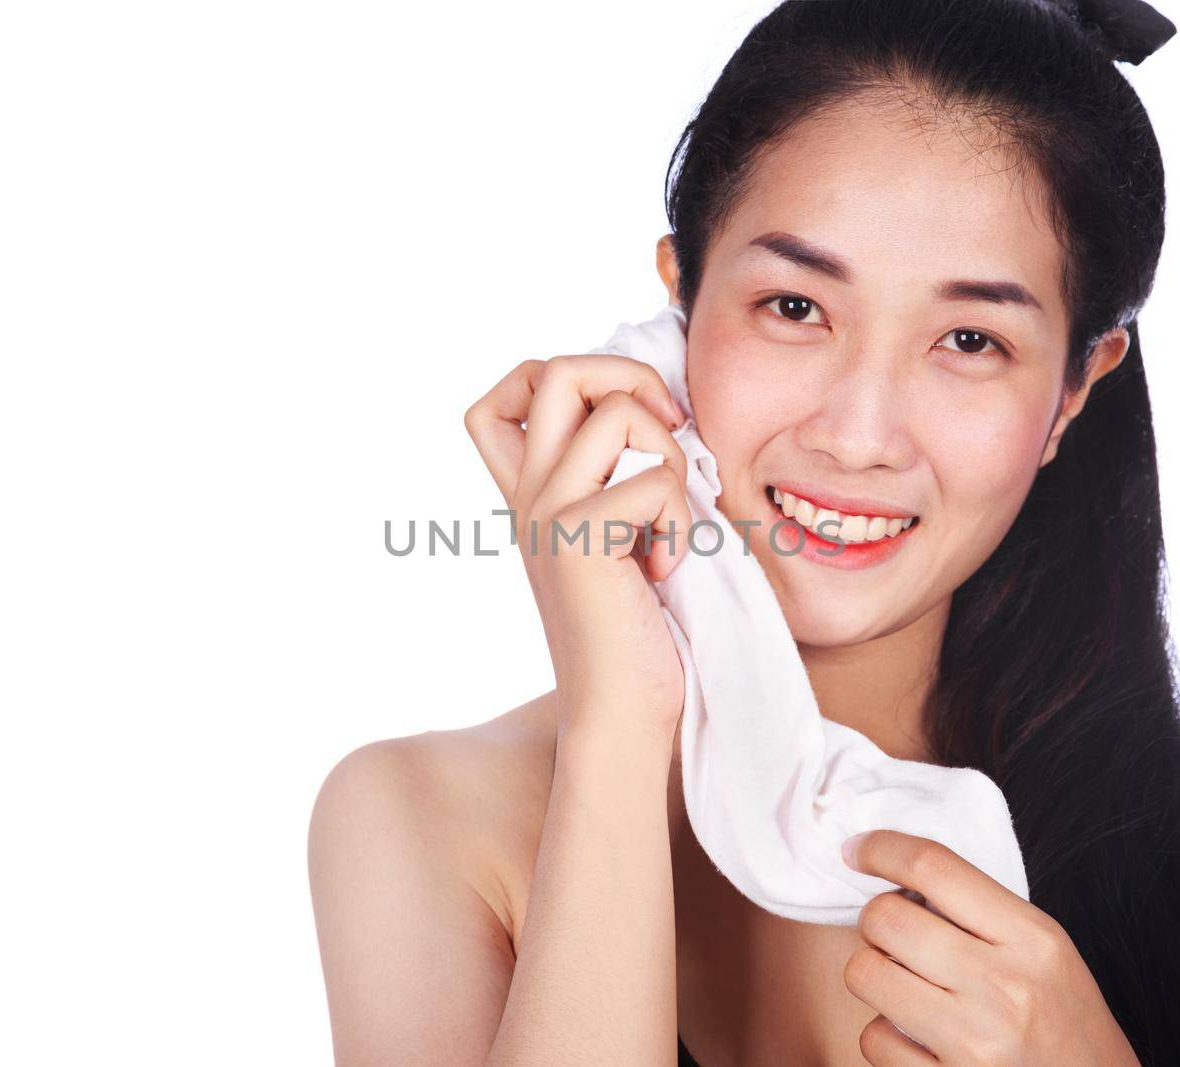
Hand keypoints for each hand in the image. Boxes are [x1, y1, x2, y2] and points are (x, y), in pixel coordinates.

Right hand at [464, 354, 692, 738]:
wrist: (620, 712)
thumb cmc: (635, 632)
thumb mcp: (616, 541)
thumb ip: (615, 480)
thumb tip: (660, 411)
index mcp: (531, 495)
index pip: (498, 401)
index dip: (558, 378)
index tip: (621, 420)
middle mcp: (528, 497)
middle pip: (556, 370)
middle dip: (630, 377)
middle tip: (667, 432)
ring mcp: (547, 513)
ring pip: (618, 412)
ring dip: (670, 456)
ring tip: (668, 519)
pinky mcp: (578, 540)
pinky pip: (655, 481)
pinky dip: (681, 521)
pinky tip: (665, 568)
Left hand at [839, 830, 1139, 1065]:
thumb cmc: (1067, 1027)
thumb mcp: (1048, 956)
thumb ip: (985, 913)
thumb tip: (901, 873)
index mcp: (1033, 941)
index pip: (935, 867)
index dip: (882, 848)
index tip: (858, 850)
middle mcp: (1004, 987)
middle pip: (886, 918)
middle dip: (876, 921)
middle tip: (895, 937)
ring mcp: (974, 1041)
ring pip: (865, 973)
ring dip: (874, 974)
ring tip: (904, 985)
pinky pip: (873, 1039)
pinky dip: (885, 1036)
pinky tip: (917, 1038)